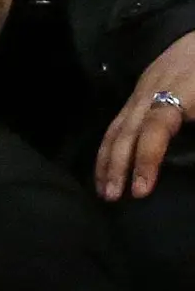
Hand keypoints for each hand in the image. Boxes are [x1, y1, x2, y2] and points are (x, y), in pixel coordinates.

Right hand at [96, 37, 194, 200]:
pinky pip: (116, 123)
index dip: (147, 159)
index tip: (141, 190)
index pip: (156, 128)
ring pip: (116, 127)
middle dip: (118, 165)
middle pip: (128, 130)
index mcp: (181, 94)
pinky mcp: (136, 94)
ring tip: (104, 191)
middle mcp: (152, 94)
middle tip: (114, 198)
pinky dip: (107, 148)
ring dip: (107, 161)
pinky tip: (104, 168)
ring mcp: (141, 93)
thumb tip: (193, 157)